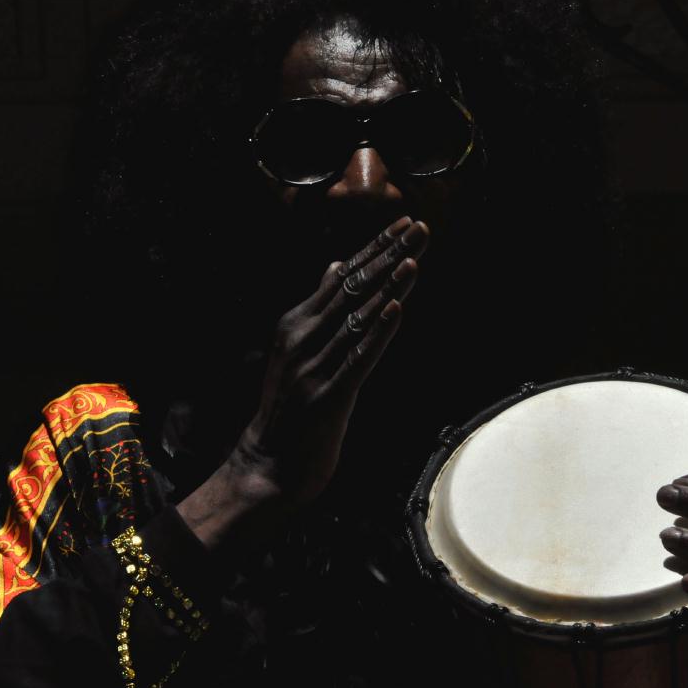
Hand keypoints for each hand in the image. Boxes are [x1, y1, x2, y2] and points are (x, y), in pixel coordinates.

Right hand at [178, 216, 428, 550]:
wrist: (267, 464)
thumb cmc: (289, 408)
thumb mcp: (298, 350)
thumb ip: (319, 309)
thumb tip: (337, 265)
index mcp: (296, 323)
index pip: (343, 276)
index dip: (376, 248)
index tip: (404, 223)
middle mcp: (304, 338)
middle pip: (353, 288)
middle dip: (389, 254)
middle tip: (419, 227)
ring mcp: (315, 366)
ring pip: (359, 317)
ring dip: (390, 285)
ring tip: (415, 257)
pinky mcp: (329, 395)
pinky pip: (359, 357)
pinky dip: (378, 331)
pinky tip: (397, 308)